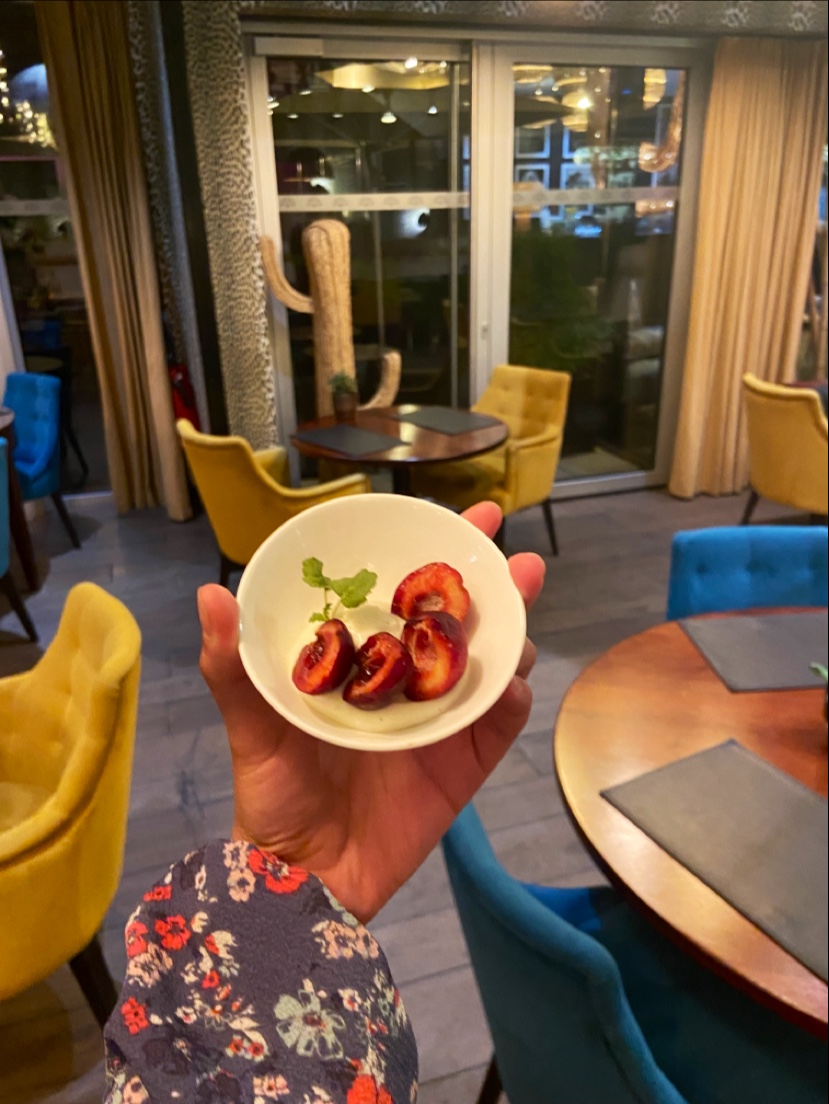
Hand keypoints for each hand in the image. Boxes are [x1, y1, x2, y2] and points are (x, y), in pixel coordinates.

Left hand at [197, 502, 544, 922]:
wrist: (302, 881)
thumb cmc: (272, 795)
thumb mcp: (248, 727)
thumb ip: (232, 666)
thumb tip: (209, 593)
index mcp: (364, 663)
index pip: (404, 597)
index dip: (435, 555)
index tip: (461, 517)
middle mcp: (407, 684)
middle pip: (459, 624)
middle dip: (492, 584)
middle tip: (509, 555)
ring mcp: (441, 724)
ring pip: (488, 668)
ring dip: (511, 635)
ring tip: (518, 605)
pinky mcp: (463, 767)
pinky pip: (498, 728)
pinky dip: (511, 703)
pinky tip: (512, 683)